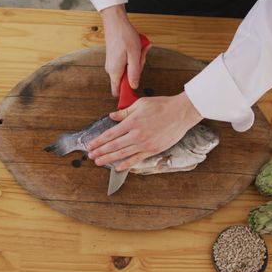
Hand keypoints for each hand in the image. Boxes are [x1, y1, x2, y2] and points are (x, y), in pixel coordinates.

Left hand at [87, 92, 202, 170]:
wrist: (181, 113)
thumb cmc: (162, 106)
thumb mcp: (140, 104)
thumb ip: (124, 112)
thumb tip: (112, 116)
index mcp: (131, 122)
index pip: (110, 134)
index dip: (98, 141)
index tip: (90, 145)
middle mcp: (136, 135)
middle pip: (113, 146)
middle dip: (100, 152)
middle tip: (91, 156)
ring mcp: (144, 144)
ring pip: (122, 154)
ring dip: (109, 159)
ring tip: (99, 162)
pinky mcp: (152, 150)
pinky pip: (136, 159)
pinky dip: (126, 164)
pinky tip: (117, 167)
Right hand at [101, 4, 148, 95]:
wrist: (115, 22)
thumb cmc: (125, 36)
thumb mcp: (134, 55)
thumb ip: (134, 73)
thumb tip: (134, 86)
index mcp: (115, 71)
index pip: (117, 92)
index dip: (127, 93)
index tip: (135, 89)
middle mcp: (111, 70)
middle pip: (126, 80)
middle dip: (136, 71)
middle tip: (140, 58)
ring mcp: (112, 64)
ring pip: (127, 71)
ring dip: (135, 63)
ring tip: (137, 51)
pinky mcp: (114, 59)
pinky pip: (125, 64)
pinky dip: (132, 58)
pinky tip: (134, 49)